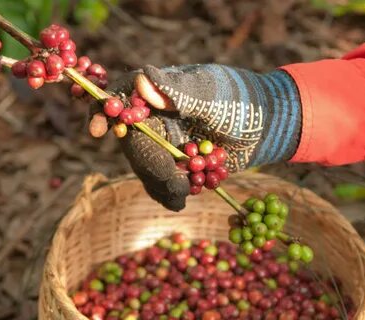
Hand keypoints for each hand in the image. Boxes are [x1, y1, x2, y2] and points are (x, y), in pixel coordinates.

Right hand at [91, 64, 301, 210]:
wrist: (268, 127)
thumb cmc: (243, 102)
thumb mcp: (213, 95)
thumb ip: (180, 91)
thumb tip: (142, 78)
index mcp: (161, 92)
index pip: (122, 96)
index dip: (104, 111)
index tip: (97, 131)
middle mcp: (158, 116)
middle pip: (133, 140)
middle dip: (149, 165)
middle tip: (175, 184)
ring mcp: (166, 141)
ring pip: (146, 165)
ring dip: (160, 183)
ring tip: (183, 195)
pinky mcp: (177, 162)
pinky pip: (162, 180)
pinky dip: (169, 192)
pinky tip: (180, 200)